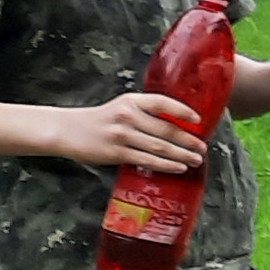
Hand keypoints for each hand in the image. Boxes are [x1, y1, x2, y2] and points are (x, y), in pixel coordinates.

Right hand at [51, 92, 208, 172]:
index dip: (182, 111)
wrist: (66, 130)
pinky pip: (147, 160)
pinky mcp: (116, 152)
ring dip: (181, 155)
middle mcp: (128, 116)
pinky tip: (178, 168)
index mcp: (131, 101)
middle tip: (202, 148)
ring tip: (196, 160)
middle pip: (165, 129)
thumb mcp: (121, 108)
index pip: (162, 103)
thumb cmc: (99, 120)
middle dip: (188, 140)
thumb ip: (144, 113)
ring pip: (159, 147)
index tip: (198, 120)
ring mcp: (122, 135)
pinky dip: (165, 165)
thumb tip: (175, 125)